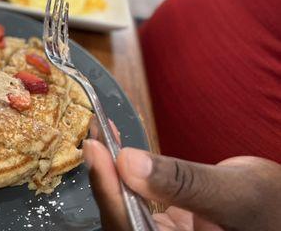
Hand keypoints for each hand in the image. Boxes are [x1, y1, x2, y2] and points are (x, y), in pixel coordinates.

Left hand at [82, 140, 280, 230]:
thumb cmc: (273, 206)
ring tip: (99, 134)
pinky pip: (133, 199)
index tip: (95, 151)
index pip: (132, 229)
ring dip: (108, 172)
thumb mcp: (237, 193)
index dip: (110, 194)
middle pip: (121, 221)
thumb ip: (183, 182)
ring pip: (123, 209)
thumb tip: (127, 161)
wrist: (279, 209)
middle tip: (93, 136)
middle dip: (104, 179)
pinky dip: (121, 171)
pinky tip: (113, 145)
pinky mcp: (161, 224)